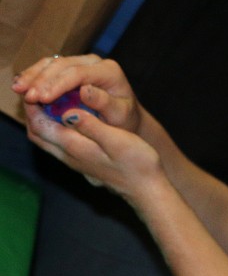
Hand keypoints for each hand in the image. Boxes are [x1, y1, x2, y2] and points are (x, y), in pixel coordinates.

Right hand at [14, 54, 141, 133]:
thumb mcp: (120, 114)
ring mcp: (81, 63)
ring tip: (18, 89)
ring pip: (52, 63)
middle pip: (62, 65)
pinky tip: (21, 85)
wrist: (126, 118)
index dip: (57, 84)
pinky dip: (34, 75)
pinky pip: (48, 68)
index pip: (78, 73)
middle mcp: (94, 62)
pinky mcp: (70, 68)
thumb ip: (104, 103)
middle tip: (26, 97)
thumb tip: (84, 90)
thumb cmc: (124, 119)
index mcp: (109, 71)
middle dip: (41, 80)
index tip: (42, 99)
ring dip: (33, 76)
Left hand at [17, 58, 159, 195]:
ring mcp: (74, 161)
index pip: (40, 124)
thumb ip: (91, 126)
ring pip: (45, 139)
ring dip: (41, 120)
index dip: (34, 105)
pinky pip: (56, 143)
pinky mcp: (82, 162)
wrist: (147, 189)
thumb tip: (68, 112)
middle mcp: (68, 155)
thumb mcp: (118, 140)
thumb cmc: (137, 163)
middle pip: (37, 133)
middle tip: (38, 91)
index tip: (36, 85)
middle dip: (32, 112)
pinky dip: (53, 128)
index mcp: (74, 147)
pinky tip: (67, 118)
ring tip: (49, 101)